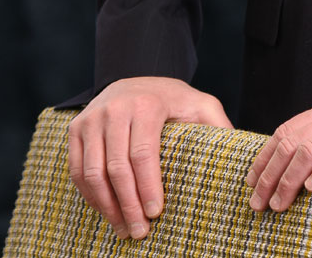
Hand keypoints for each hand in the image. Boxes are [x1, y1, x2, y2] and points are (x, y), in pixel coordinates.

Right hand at [67, 76, 231, 240]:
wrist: (134, 80)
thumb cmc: (171, 100)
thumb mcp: (199, 104)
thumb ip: (217, 125)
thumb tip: (235, 153)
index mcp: (147, 104)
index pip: (143, 154)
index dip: (148, 187)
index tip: (156, 213)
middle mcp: (115, 108)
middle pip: (117, 168)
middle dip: (128, 205)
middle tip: (140, 232)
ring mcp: (91, 118)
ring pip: (93, 173)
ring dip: (107, 207)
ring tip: (123, 229)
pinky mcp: (75, 130)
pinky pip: (77, 170)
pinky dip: (90, 196)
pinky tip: (107, 212)